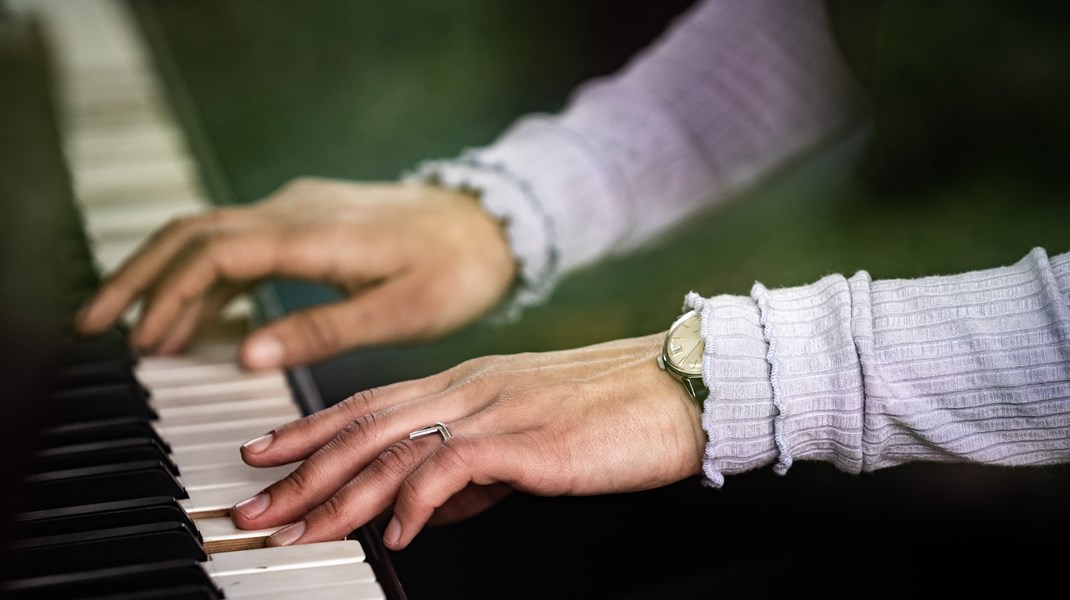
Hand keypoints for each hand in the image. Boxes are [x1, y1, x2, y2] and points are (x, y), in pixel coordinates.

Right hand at [74, 178, 516, 368]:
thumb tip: (245, 356)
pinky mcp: (308, 219)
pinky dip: (206, 276)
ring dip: (166, 276)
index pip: (214, 257)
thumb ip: (322, 330)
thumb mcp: (399, 310)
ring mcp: (299, 210)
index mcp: (313, 234)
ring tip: (136, 329)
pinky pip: (239, 241)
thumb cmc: (456, 269)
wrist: (492, 223)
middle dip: (139, 278)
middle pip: (191, 235)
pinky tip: (199, 313)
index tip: (143, 343)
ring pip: (208, 234)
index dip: (169, 298)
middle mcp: (295, 211)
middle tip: (96, 325)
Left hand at [230, 333, 705, 549]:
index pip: (371, 403)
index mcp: (468, 382)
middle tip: (253, 503)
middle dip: (301, 466)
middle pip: (365, 424)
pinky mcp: (528, 438)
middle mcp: (470, 388)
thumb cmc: (612, 414)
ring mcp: (496, 408)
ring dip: (339, 490)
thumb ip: (472, 471)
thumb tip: (422, 509)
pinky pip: (454, 467)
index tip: (266, 454)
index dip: (311, 429)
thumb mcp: (527, 441)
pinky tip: (397, 534)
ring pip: (394, 445)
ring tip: (298, 527)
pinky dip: (416, 502)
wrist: (681, 389)